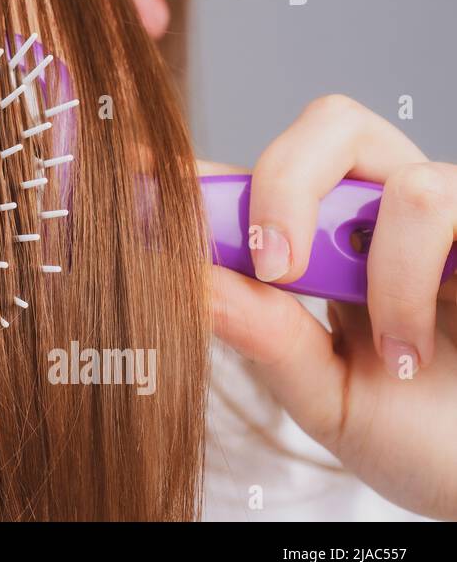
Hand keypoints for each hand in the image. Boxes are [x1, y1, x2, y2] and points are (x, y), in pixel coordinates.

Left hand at [201, 94, 456, 519]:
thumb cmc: (422, 435)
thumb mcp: (325, 394)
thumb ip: (264, 336)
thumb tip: (187, 278)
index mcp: (331, 242)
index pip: (257, 181)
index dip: (199, 174)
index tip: (136, 181)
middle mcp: (390, 213)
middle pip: (328, 125)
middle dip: (280, 184)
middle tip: (270, 265)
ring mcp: (447, 218)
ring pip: (391, 167)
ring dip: (373, 267)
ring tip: (384, 346)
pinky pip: (439, 204)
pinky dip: (408, 280)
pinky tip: (413, 347)